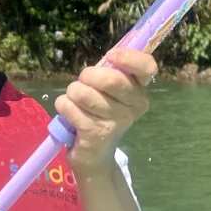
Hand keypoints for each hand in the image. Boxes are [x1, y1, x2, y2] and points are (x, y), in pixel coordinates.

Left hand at [54, 45, 156, 171]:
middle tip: (83, 82)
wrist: (96, 155)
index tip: (110, 55)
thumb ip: (111, 73)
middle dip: (87, 76)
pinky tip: (70, 115)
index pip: (147, 67)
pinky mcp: (95, 133)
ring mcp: (116, 121)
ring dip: (72, 93)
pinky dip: (63, 106)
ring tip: (76, 101)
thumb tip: (107, 57)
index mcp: (140, 91)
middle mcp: (134, 106)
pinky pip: (69, 107)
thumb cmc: (101, 114)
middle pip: (110, 79)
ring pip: (83, 93)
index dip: (129, 57)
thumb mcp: (110, 92)